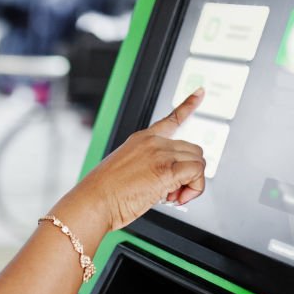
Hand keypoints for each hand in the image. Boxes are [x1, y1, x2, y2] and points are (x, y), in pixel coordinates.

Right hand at [75, 89, 206, 230]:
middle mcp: (153, 142)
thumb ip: (147, 167)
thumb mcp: (124, 170)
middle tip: (174, 191)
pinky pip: (197, 173)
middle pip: (192, 150)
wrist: (94, 201)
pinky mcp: (167, 170)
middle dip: (189, 173)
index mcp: (141, 139)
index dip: (188, 105)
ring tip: (172, 197)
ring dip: (191, 182)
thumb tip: (167, 182)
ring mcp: (160, 153)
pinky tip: (177, 197)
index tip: (199, 93)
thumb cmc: (103, 193)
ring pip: (198, 162)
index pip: (171, 119)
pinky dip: (194, 189)